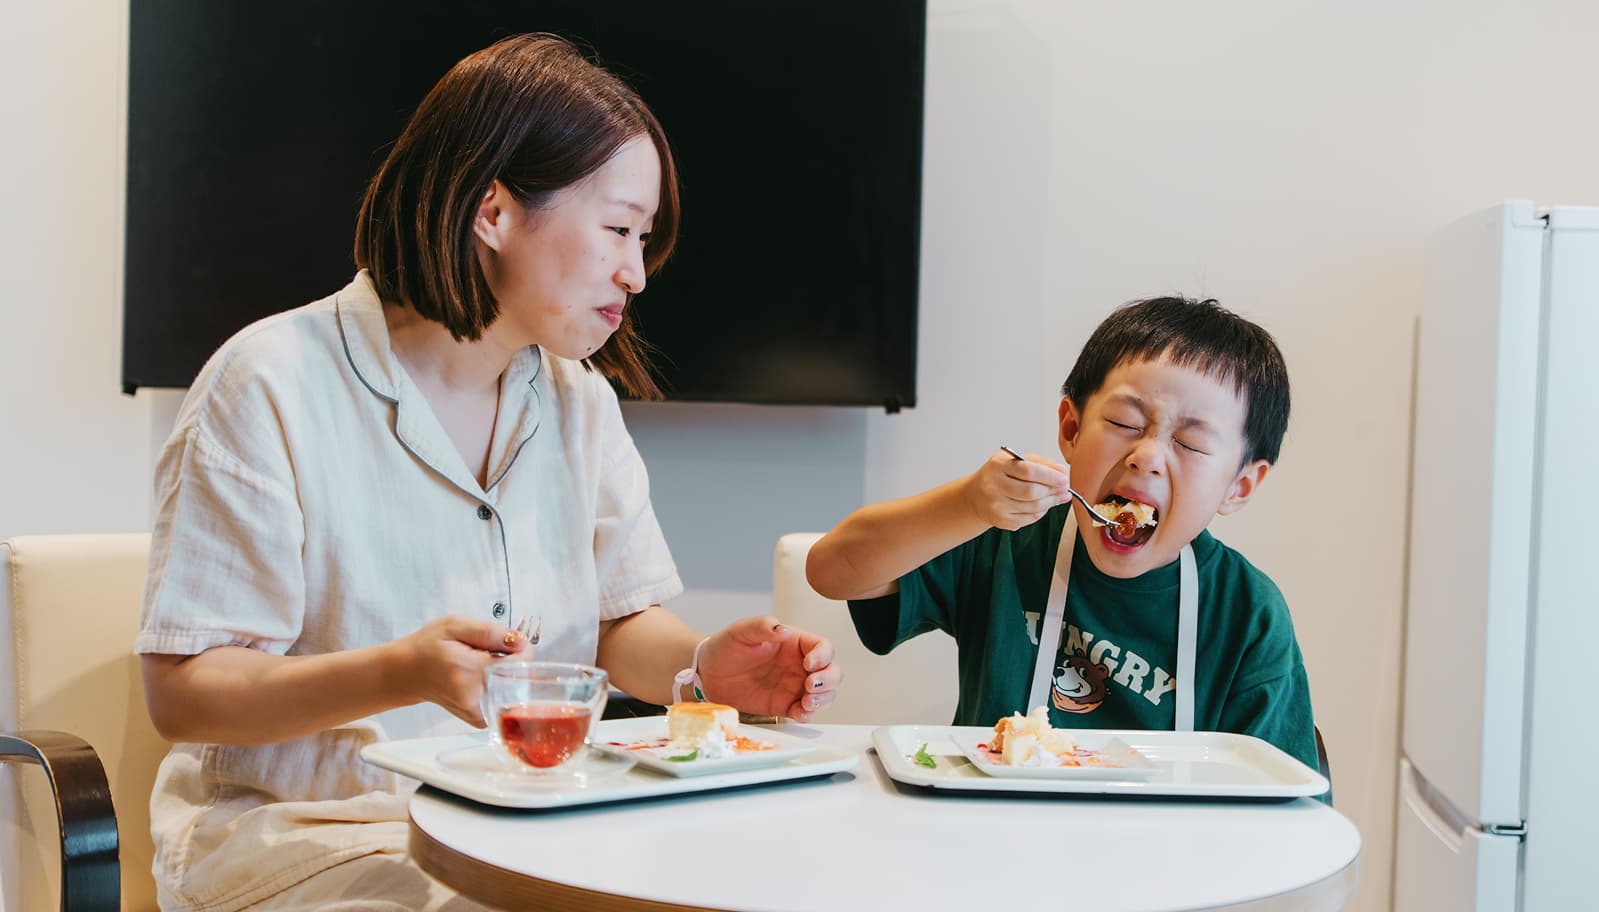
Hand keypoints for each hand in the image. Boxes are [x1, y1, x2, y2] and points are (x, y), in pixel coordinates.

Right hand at [387, 615, 532, 726]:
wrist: (407, 672)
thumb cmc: (427, 646)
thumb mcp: (455, 625)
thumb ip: (489, 632)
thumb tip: (518, 640)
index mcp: (469, 669)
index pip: (518, 664)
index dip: (521, 649)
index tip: (510, 641)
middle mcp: (473, 694)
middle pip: (518, 677)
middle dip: (512, 661)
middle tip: (490, 652)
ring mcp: (475, 710)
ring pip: (513, 690)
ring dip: (505, 674)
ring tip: (481, 665)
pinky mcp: (478, 719)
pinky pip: (504, 702)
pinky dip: (500, 688)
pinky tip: (481, 679)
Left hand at [695, 617, 841, 721]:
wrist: (707, 673)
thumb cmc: (726, 646)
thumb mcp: (741, 631)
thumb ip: (762, 626)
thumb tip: (783, 630)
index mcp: (794, 643)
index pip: (822, 647)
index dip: (823, 655)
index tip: (808, 664)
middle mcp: (799, 665)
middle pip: (832, 672)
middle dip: (829, 680)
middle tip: (811, 686)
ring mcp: (794, 686)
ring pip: (825, 693)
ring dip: (823, 699)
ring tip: (807, 702)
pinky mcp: (784, 705)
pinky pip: (805, 712)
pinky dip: (808, 714)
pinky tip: (799, 713)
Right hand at [962, 450, 1071, 530]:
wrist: (976, 495)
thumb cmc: (1000, 474)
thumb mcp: (1016, 460)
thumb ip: (1041, 463)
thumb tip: (1063, 473)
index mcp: (998, 465)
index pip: (1028, 471)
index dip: (1049, 476)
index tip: (1063, 479)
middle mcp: (993, 485)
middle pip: (1031, 492)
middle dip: (1052, 491)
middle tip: (1064, 489)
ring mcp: (995, 505)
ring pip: (1032, 507)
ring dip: (1051, 502)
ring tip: (1058, 497)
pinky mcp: (1000, 520)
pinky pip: (1029, 518)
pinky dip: (1041, 512)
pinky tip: (1044, 505)